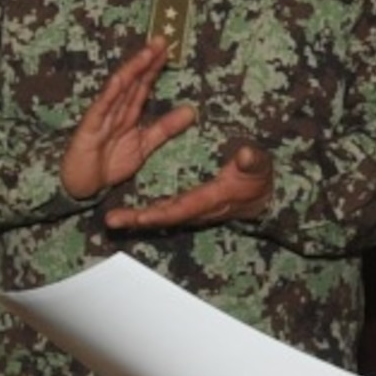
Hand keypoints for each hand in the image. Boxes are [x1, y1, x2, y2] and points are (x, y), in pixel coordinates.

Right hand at [60, 39, 193, 199]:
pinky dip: (109, 94)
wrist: (84, 186)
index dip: (156, 67)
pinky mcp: (89, 128)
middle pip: (134, 80)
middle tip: (163, 40)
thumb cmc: (109, 163)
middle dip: (147, 60)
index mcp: (129, 112)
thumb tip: (191, 111)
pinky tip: (119, 80)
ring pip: (119, 89)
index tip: (170, 49)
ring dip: (132, 70)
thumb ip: (165, 128)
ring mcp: (102, 116)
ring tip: (146, 53)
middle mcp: (116, 109)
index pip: (144, 84)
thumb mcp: (144, 145)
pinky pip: (101, 109)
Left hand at [102, 138, 273, 231]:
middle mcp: (200, 209)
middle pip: (166, 217)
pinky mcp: (188, 208)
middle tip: (112, 221)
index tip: (142, 216)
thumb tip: (245, 154)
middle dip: (139, 220)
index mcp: (214, 198)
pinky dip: (145, 215)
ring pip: (162, 217)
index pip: (185, 208)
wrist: (263, 196)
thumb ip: (253, 161)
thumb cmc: (260, 177)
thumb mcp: (260, 165)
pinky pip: (164, 213)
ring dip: (137, 219)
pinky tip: (128, 215)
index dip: (163, 213)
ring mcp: (193, 211)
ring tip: (112, 220)